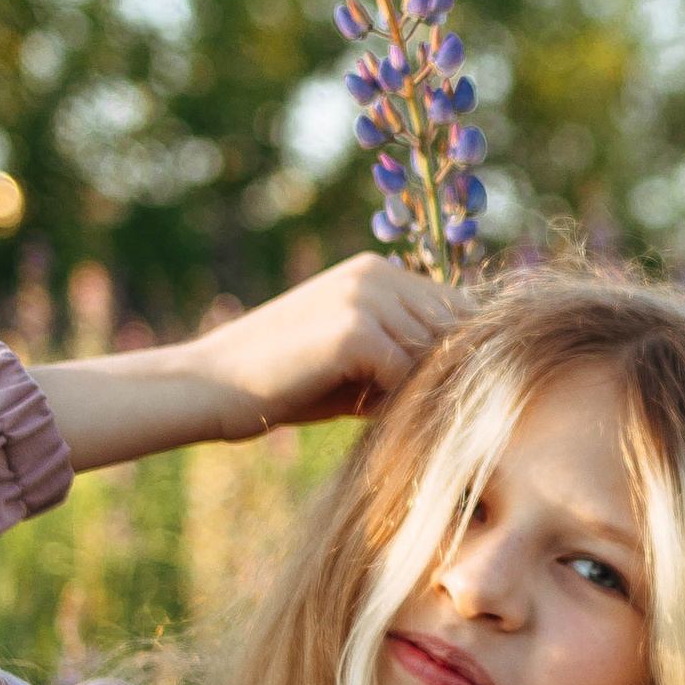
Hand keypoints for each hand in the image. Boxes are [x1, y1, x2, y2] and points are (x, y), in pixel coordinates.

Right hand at [32, 256, 462, 473]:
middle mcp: (378, 273)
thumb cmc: (285, 384)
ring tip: (377, 412)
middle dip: (441, 378)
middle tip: (405, 413)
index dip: (452, 359)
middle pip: (455, 334)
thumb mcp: (356, 363)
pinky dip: (392, 406)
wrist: (211, 386)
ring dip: (416, 393)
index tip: (431, 398)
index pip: (456, 311)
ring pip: (434, 357)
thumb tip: (473, 380)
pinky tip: (359, 414)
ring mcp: (367, 296)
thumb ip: (407, 358)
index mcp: (378, 271)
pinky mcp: (356, 330)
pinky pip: (408, 378)